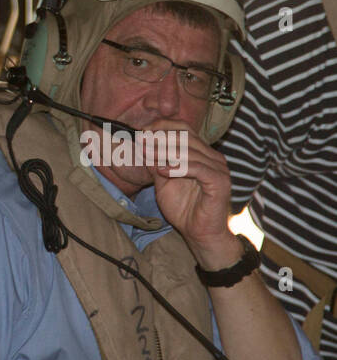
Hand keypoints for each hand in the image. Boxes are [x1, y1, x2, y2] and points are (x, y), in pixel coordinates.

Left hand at [144, 119, 237, 266]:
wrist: (199, 232)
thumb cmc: (183, 208)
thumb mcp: (163, 182)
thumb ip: (156, 164)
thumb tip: (141, 146)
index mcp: (200, 153)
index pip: (183, 128)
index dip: (161, 126)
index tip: (140, 132)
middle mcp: (211, 156)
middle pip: (185, 136)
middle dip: (159, 138)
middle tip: (139, 140)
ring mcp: (218, 168)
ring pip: (189, 151)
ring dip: (164, 151)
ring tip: (145, 154)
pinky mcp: (220, 181)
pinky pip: (198, 168)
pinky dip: (178, 168)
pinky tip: (162, 171)